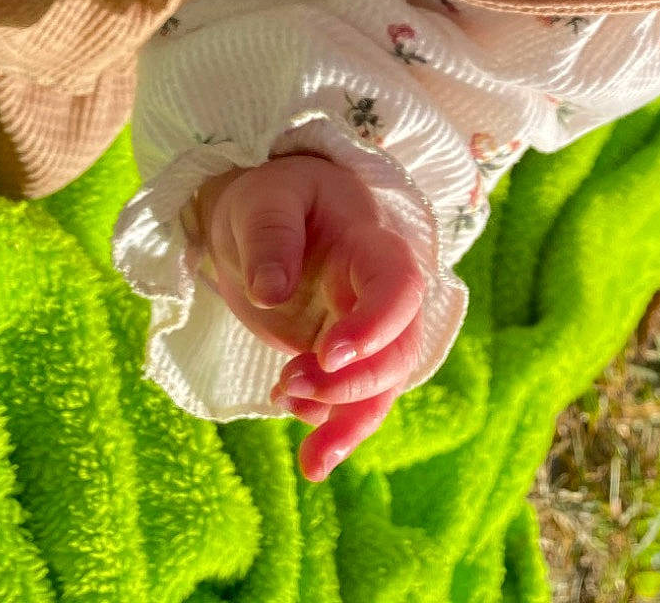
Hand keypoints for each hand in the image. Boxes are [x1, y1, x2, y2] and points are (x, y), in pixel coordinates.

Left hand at [185, 154, 425, 480]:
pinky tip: (309, 449)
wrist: (265, 218)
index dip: (375, 325)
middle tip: (288, 385)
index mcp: (370, 246)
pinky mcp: (342, 360)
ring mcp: (363, 330)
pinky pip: (354, 402)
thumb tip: (271, 292)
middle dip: (352, 384)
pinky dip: (335, 430)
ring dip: (351, 424)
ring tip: (312, 462)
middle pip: (397, 349)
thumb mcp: (262, 201)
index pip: (398, 287)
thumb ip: (269, 239)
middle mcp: (378, 293)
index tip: (328, 354)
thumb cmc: (272, 198)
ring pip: (382, 387)